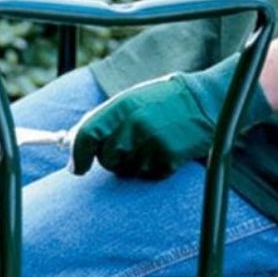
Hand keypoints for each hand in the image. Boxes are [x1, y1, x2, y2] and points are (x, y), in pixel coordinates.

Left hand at [70, 54, 271, 178]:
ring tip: (150, 142)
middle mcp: (133, 124)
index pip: (86, 135)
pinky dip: (153, 168)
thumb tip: (72, 146)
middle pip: (106, 159)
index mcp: (121, 106)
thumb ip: (102, 121)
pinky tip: (164, 150)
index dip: (77, 155)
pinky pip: (148, 175)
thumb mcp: (130, 101)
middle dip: (111, 159)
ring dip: (133, 164)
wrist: (205, 102)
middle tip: (129, 145)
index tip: (76, 168)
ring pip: (126, 170)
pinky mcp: (168, 158)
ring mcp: (151, 142)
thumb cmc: (161, 102)